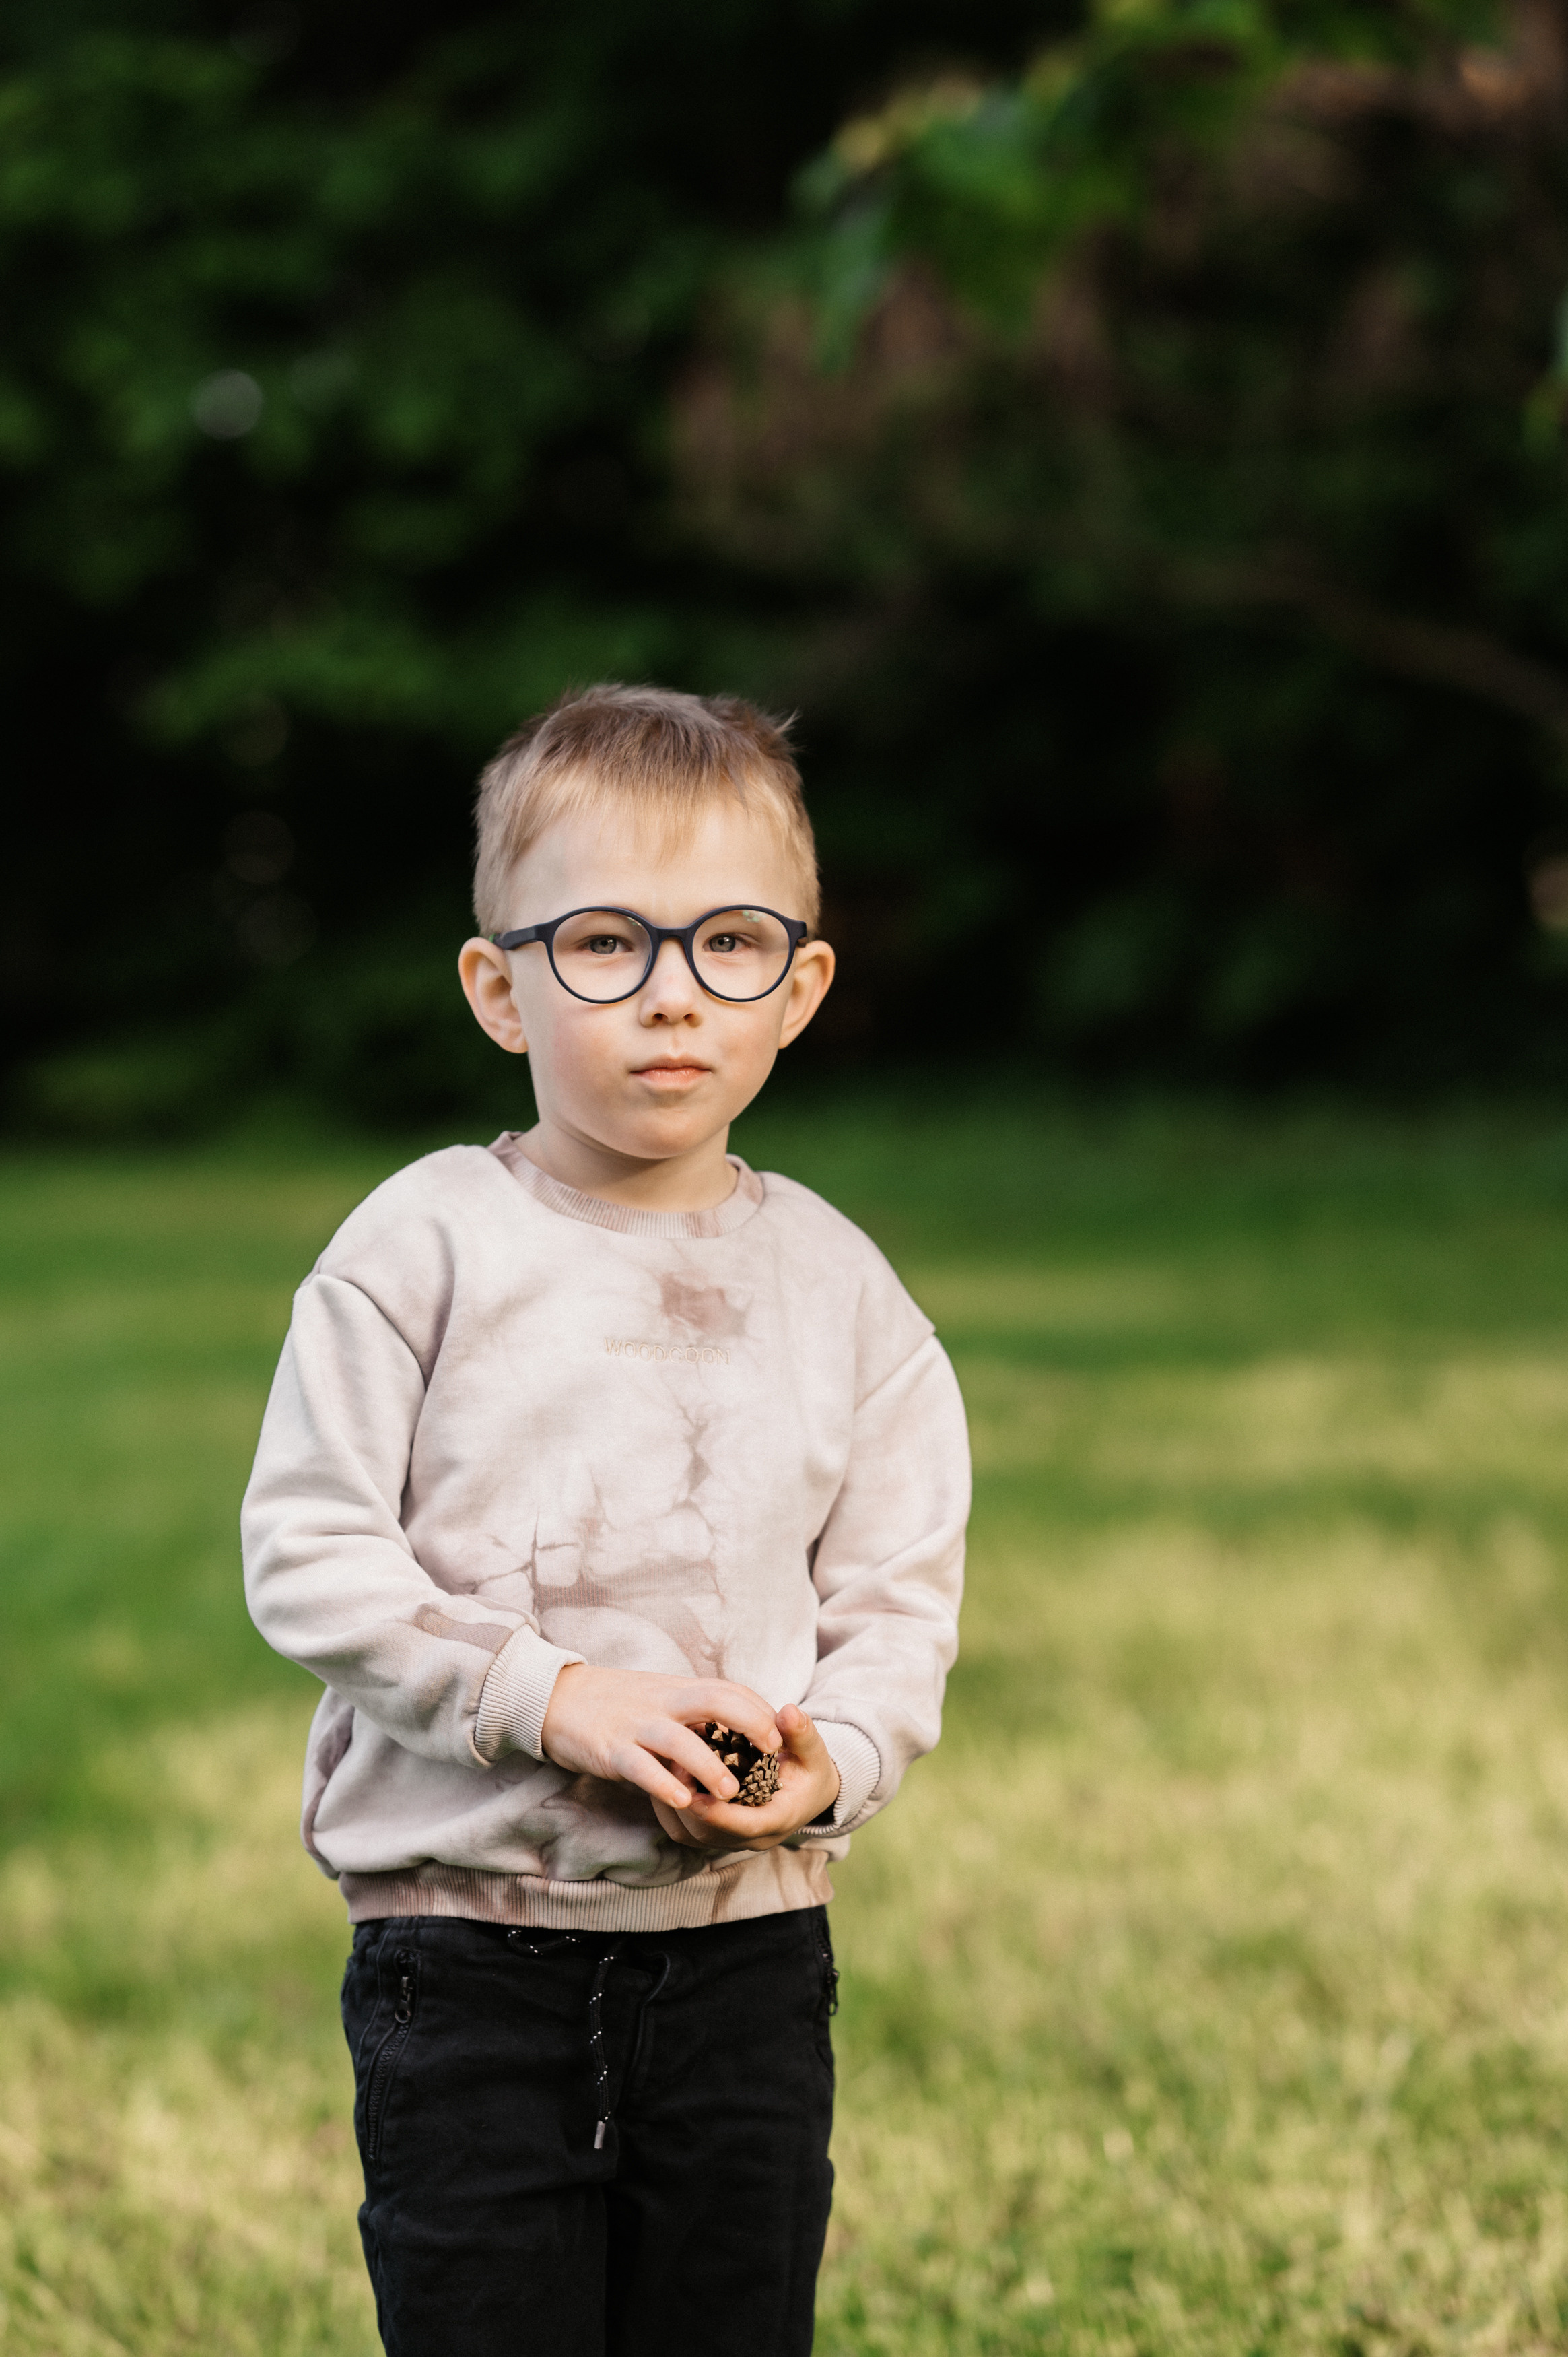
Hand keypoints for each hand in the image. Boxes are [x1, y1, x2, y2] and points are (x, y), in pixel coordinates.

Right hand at [540, 1663, 782, 1809]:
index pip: (728, 1689)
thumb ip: (691, 1714)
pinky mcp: (611, 1749)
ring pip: (679, 1740)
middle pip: (714, 1701)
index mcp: (677, 1691)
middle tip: (772, 1751)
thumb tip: (731, 1734)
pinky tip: (682, 1801)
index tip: (782, 1730)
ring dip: (707, 1765)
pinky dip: (662, 1784)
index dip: (758, 1708)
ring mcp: (637, 1725)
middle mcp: (662, 1703)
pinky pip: (640, 1766)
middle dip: (748, 1721)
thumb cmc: (615, 1703)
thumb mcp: (658, 1699)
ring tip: (730, 1792)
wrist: (557, 1698)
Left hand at [651, 1704, 839, 1852]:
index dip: (718, 1813)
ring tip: (662, 1766)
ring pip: (691, 1833)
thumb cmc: (808, 1769)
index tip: (695, 1792)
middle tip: (669, 1766)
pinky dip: (669, 1805)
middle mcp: (751, 1837)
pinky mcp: (713, 1833)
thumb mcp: (812, 1751)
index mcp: (778, 1819)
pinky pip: (682, 1829)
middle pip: (709, 1833)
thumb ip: (801, 1733)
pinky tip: (662, 1775)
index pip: (745, 1826)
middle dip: (686, 1803)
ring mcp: (730, 1838)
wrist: (806, 1790)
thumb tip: (789, 1712)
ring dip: (673, 1803)